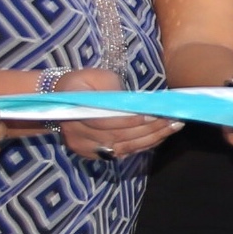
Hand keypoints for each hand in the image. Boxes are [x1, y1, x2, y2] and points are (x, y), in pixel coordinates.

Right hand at [53, 68, 180, 160]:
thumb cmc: (83, 84)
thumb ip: (114, 90)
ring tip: (173, 126)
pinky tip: (161, 135)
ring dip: (152, 138)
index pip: (103, 121)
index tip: (153, 115)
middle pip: (117, 136)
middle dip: (149, 129)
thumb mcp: (97, 78)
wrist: (59, 100)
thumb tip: (141, 103)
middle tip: (173, 119)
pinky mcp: (93, 155)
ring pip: (123, 147)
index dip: (129, 120)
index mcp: (72, 111)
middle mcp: (76, 134)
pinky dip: (144, 144)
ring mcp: (84, 148)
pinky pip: (123, 152)